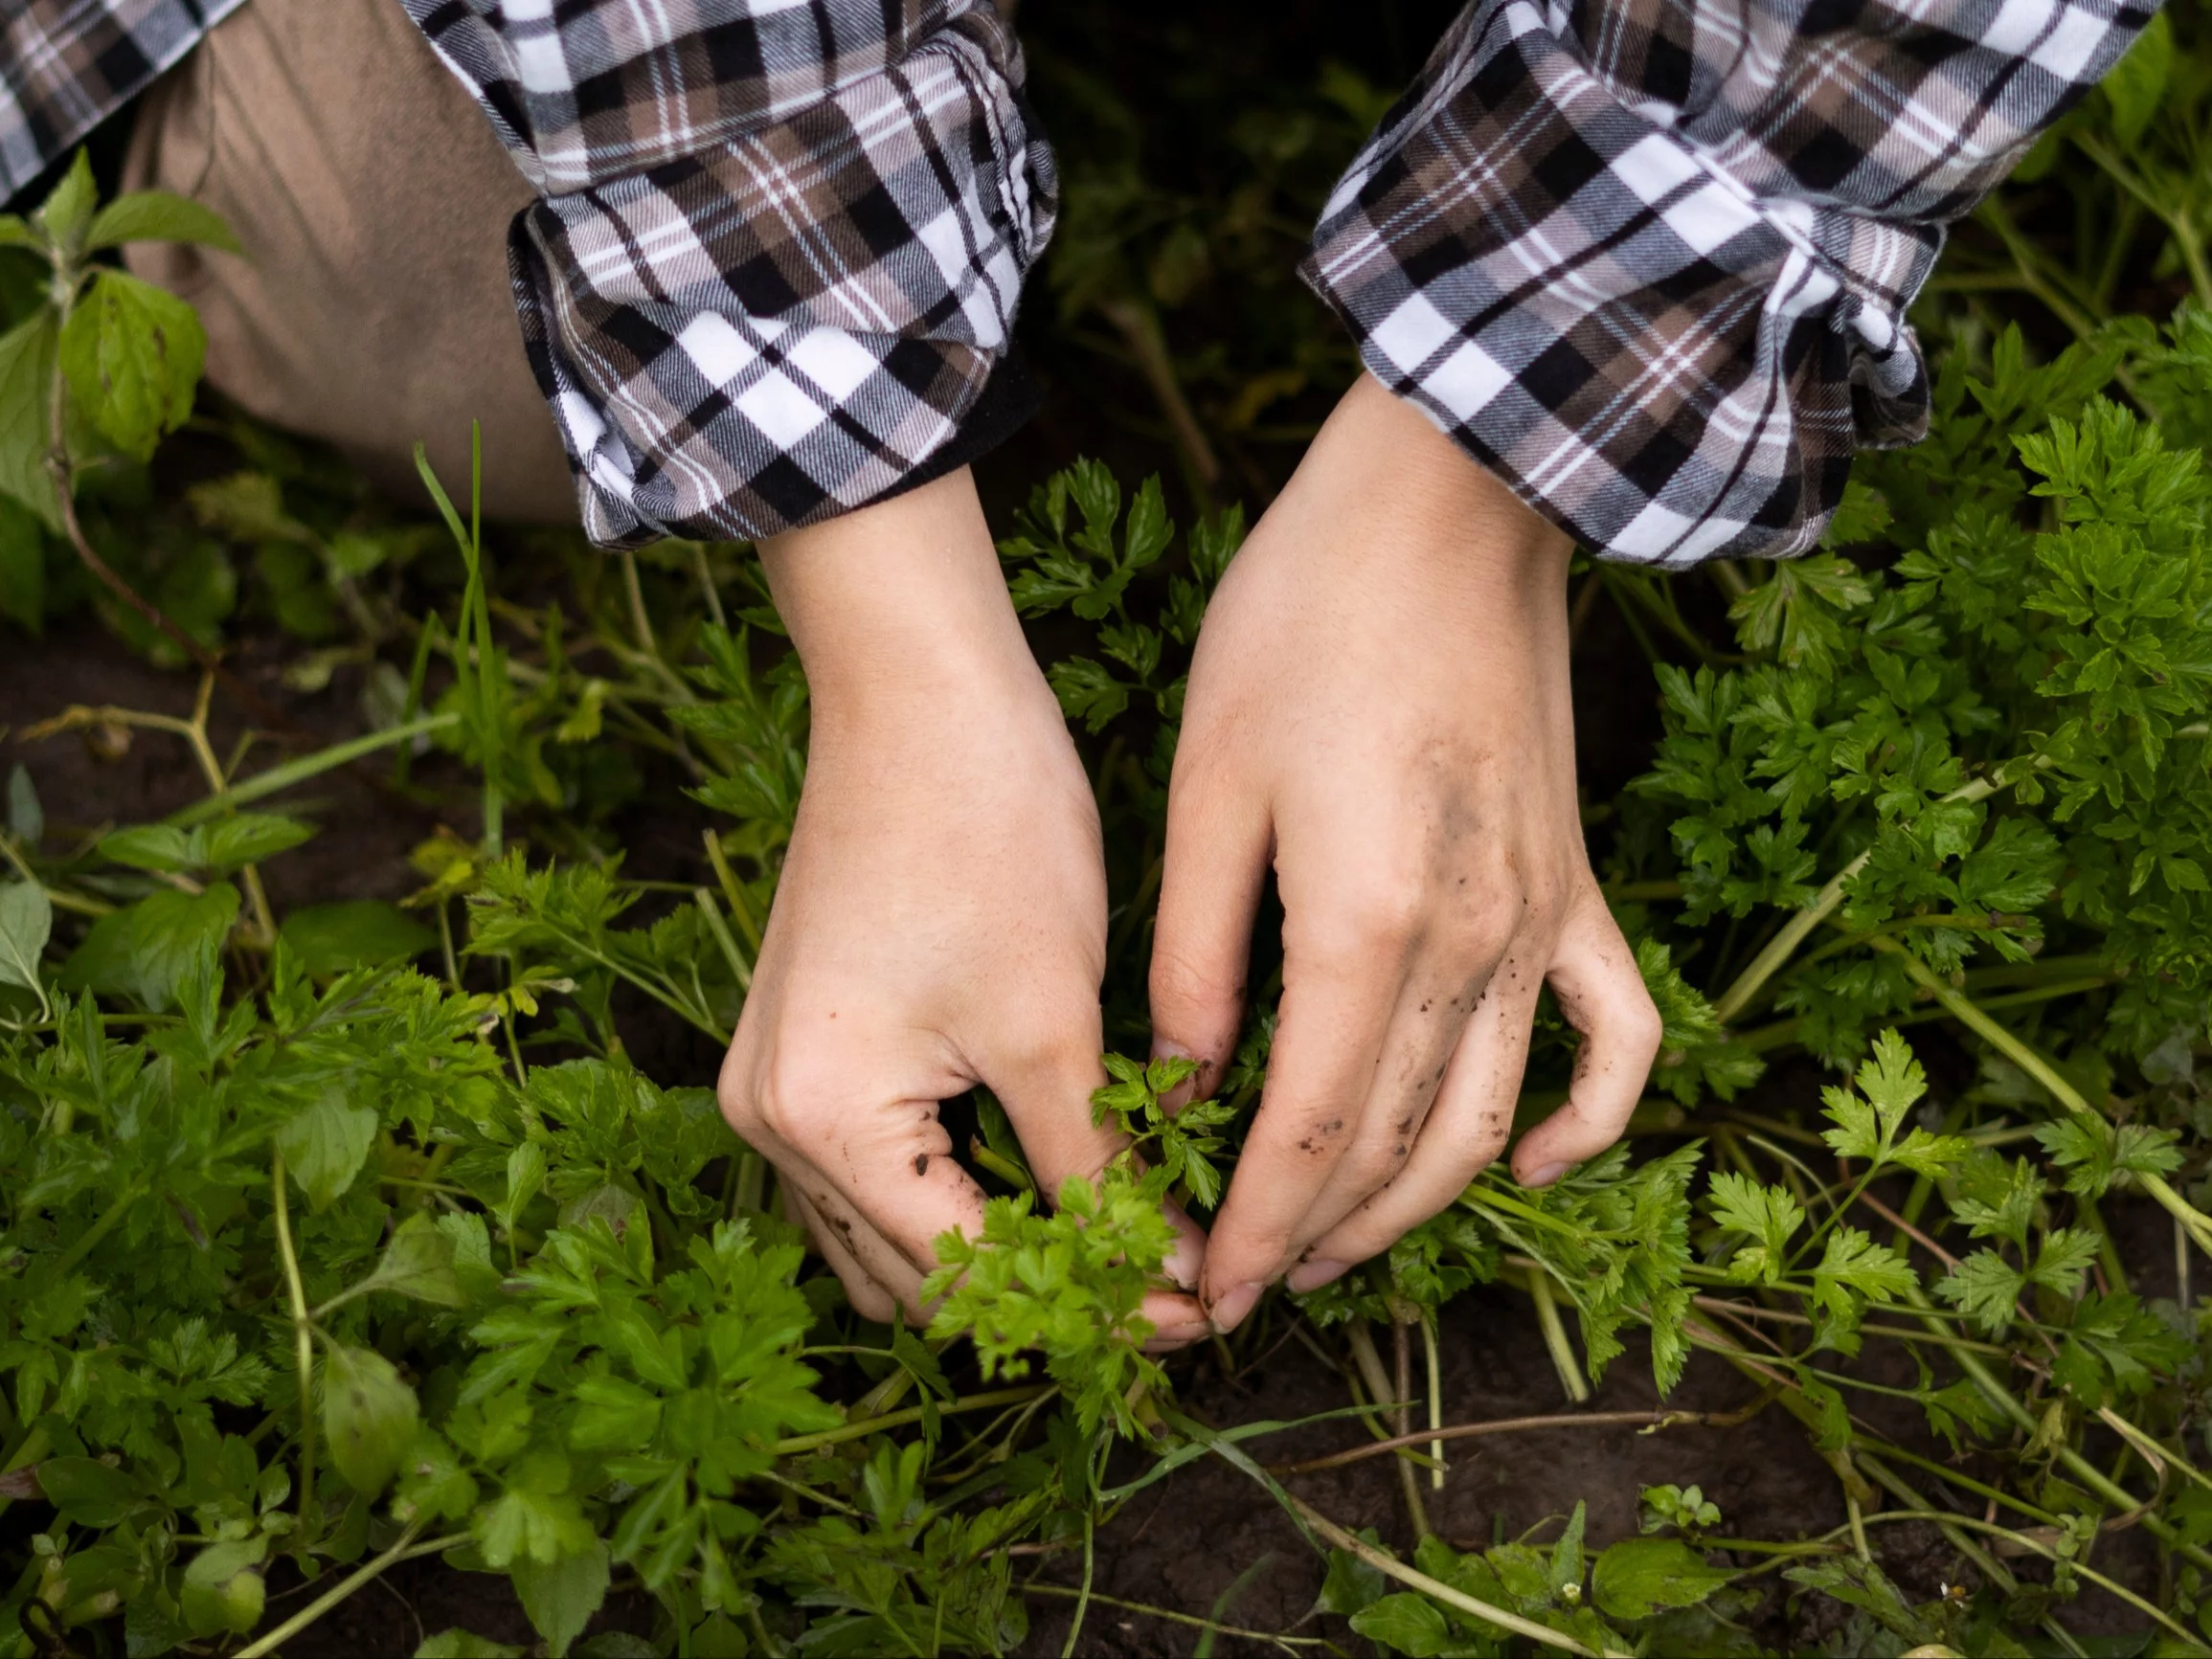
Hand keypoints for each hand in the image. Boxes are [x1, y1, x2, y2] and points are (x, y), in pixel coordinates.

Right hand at [718, 469, 1207, 1342]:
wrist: (916, 692)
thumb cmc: (986, 833)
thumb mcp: (1053, 1023)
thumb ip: (1098, 1171)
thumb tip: (1162, 1278)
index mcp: (823, 1120)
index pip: (965, 1274)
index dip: (1087, 1307)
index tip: (1192, 1316)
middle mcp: (769, 1121)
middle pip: (915, 1275)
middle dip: (1039, 1287)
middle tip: (1164, 1281)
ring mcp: (773, 1084)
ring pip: (892, 1232)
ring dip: (994, 1245)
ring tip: (1118, 1235)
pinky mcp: (801, 1047)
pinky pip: (876, 1168)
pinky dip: (955, 1187)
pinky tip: (1046, 1169)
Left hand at [1152, 375, 1661, 1331]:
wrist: (1455, 502)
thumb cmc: (1306, 619)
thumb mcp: (1208, 783)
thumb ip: (1199, 953)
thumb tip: (1181, 1083)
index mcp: (1366, 924)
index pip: (1307, 1133)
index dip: (1253, 1228)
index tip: (1206, 1290)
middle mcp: (1471, 945)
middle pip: (1396, 1148)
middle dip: (1315, 1237)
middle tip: (1245, 1286)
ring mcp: (1540, 920)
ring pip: (1488, 1120)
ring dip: (1414, 1206)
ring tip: (1335, 1250)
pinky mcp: (1575, 884)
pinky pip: (1613, 1037)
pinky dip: (1584, 1121)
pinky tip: (1530, 1164)